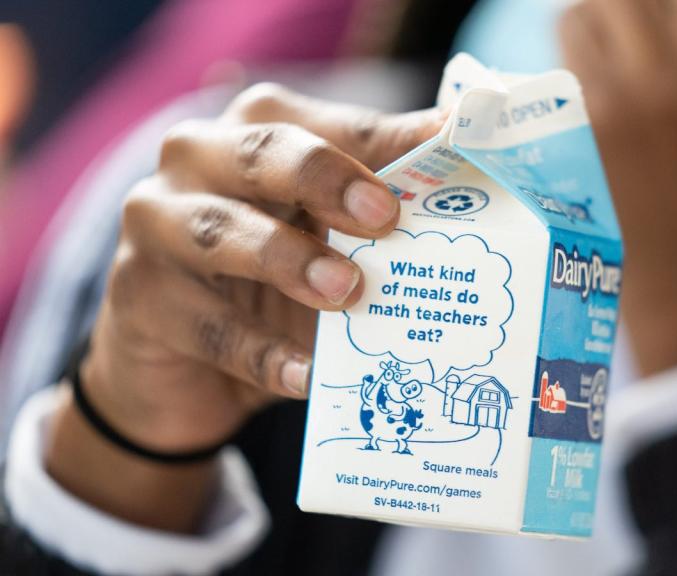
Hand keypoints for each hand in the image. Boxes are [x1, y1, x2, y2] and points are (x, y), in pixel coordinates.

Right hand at [46, 84, 441, 529]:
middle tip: (386, 218)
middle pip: (262, 153)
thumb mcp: (325, 238)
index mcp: (254, 129)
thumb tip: (468, 165)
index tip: (446, 150)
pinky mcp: (138, 296)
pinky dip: (263, 354)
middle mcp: (196, 159)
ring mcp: (156, 224)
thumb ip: (380, 205)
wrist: (182, 366)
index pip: (326, 125)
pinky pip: (208, 326)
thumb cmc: (271, 283)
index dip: (386, 140)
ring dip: (289, 261)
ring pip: (221, 232)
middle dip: (327, 179)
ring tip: (348, 294)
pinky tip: (307, 376)